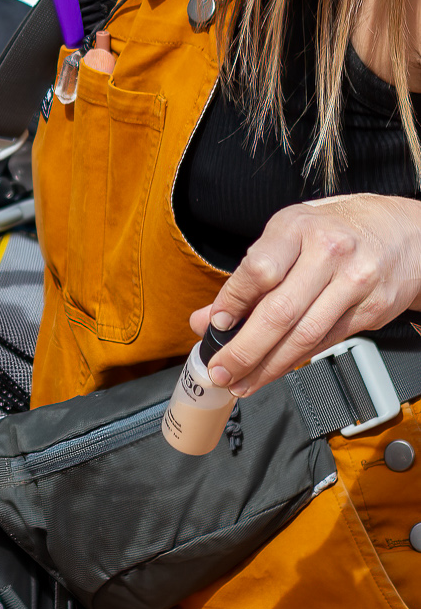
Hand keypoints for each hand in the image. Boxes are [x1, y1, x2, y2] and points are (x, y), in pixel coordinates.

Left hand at [188, 194, 420, 395]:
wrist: (403, 233)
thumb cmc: (335, 231)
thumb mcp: (288, 236)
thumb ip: (247, 277)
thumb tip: (206, 318)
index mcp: (298, 228)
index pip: (259, 270)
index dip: (232, 302)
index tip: (214, 326)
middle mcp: (328, 253)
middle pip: (280, 312)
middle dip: (245, 349)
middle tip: (222, 369)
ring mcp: (354, 282)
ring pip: (305, 335)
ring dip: (268, 366)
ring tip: (243, 381)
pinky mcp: (371, 310)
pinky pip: (327, 342)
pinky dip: (297, 360)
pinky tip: (276, 370)